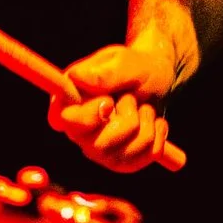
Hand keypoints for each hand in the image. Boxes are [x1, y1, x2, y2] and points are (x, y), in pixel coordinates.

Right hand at [51, 30, 187, 174]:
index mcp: (69, 102)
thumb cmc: (135, 66)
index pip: (64, 121)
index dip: (88, 117)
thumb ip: (105, 73)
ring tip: (144, 106)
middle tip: (132, 99)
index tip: (109, 102)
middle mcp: (79, 130)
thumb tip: (77, 77)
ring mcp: (100, 149)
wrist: (158, 77)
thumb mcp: (125, 62)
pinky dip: (157, 135)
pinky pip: (144, 157)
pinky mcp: (122, 161)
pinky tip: (153, 121)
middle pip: (98, 147)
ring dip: (146, 124)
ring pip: (126, 153)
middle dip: (128, 121)